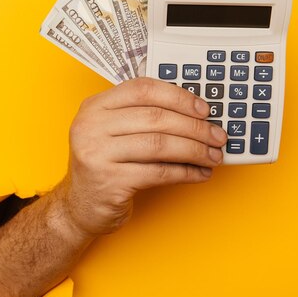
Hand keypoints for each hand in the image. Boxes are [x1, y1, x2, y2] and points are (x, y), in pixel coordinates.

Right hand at [58, 77, 226, 236]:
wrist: (79, 208)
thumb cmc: (104, 167)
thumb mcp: (112, 133)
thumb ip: (142, 117)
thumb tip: (195, 114)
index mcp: (95, 106)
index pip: (142, 89)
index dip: (178, 97)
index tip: (204, 109)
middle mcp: (91, 126)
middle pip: (155, 117)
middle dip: (194, 127)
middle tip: (217, 136)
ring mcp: (98, 154)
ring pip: (160, 145)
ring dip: (195, 150)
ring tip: (213, 156)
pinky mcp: (110, 182)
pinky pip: (159, 173)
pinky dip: (185, 173)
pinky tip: (199, 174)